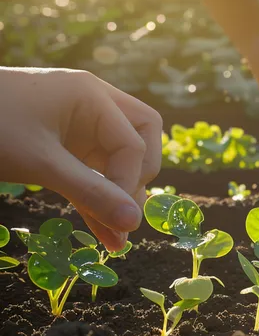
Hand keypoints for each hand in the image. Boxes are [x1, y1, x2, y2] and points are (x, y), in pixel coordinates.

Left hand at [0, 67, 161, 251]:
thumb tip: (134, 224)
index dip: (129, 181)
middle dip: (136, 176)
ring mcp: (78, 124)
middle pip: (141, 137)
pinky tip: (104, 233)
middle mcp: (93, 105)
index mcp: (92, 96)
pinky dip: (96, 199)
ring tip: (117, 238)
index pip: (133, 143)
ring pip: (117, 160)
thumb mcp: (41, 163)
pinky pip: (92, 173)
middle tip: (124, 209)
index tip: (118, 216)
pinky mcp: (63, 145)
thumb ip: (90, 192)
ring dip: (117, 196)